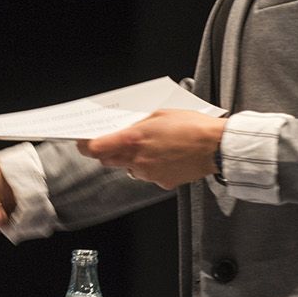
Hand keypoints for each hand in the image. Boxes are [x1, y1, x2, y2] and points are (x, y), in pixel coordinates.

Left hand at [75, 109, 227, 188]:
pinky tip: (165, 156)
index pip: (96, 148)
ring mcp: (149, 173)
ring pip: (129, 169)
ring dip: (132, 159)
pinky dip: (151, 167)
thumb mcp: (159, 114)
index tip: (82, 142)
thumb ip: (136, 124)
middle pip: (109, 160)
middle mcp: (137, 160)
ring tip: (151, 146)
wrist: (215, 146)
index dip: (85, 146)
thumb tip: (123, 128)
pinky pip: (148, 175)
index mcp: (133, 140)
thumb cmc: (191, 126)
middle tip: (117, 142)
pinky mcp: (162, 182)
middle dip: (109, 151)